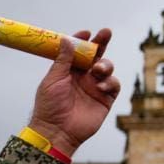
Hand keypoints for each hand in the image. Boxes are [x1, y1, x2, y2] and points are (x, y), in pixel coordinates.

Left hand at [28, 28, 120, 155]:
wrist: (56, 131)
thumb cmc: (49, 106)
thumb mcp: (53, 80)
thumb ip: (62, 60)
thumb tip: (66, 39)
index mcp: (68, 71)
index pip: (78, 52)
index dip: (83, 41)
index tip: (87, 33)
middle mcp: (82, 77)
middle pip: (96, 55)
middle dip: (102, 43)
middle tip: (106, 33)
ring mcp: (94, 87)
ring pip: (107, 67)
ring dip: (105, 65)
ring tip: (97, 70)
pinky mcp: (105, 99)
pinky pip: (113, 84)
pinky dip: (110, 82)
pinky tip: (100, 87)